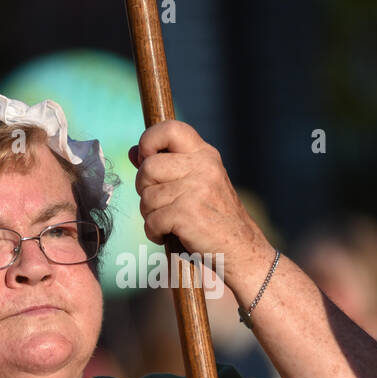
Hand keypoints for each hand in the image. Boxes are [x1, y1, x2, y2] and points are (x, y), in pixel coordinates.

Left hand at [130, 121, 269, 275]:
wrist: (242, 249)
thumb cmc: (215, 218)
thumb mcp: (197, 183)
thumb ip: (167, 166)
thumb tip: (133, 152)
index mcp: (205, 154)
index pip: (170, 128)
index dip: (149, 140)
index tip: (147, 159)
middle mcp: (203, 166)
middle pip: (148, 167)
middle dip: (145, 188)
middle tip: (159, 203)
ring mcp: (196, 189)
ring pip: (147, 197)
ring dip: (150, 215)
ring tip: (168, 222)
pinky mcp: (188, 214)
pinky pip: (152, 220)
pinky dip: (154, 232)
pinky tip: (167, 235)